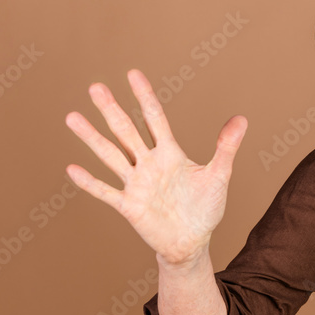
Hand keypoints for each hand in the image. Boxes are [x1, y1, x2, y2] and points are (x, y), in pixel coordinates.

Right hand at [64, 69, 247, 265]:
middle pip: (126, 131)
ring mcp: (136, 184)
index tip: (132, 73)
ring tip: (72, 117)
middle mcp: (149, 164)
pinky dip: (90, 182)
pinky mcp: (129, 206)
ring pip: (110, 156)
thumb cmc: (205, 207)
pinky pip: (106, 192)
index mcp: (169, 153)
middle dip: (111, 110)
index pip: (154, 118)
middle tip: (94, 87)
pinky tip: (72, 168)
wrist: (193, 241)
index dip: (144, 96)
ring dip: (92, 138)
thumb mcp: (219, 175)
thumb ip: (226, 147)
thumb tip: (242, 118)